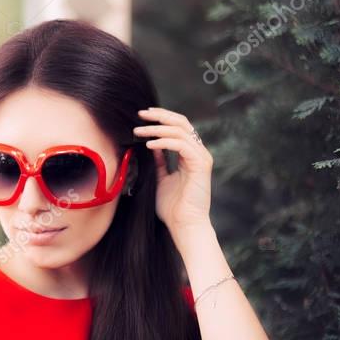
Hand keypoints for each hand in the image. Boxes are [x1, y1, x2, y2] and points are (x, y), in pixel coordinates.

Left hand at [134, 106, 213, 237]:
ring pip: (180, 131)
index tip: (142, 117)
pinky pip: (181, 145)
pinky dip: (164, 142)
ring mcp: (201, 157)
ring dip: (156, 129)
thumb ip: (159, 162)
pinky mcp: (201, 165)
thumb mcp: (161, 179)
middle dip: (160, 115)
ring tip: (138, 131)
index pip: (178, 127)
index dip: (161, 119)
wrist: (184, 225)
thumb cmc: (173, 208)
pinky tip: (149, 145)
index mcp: (190, 155)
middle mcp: (198, 153)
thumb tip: (151, 145)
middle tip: (140, 114)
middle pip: (181, 123)